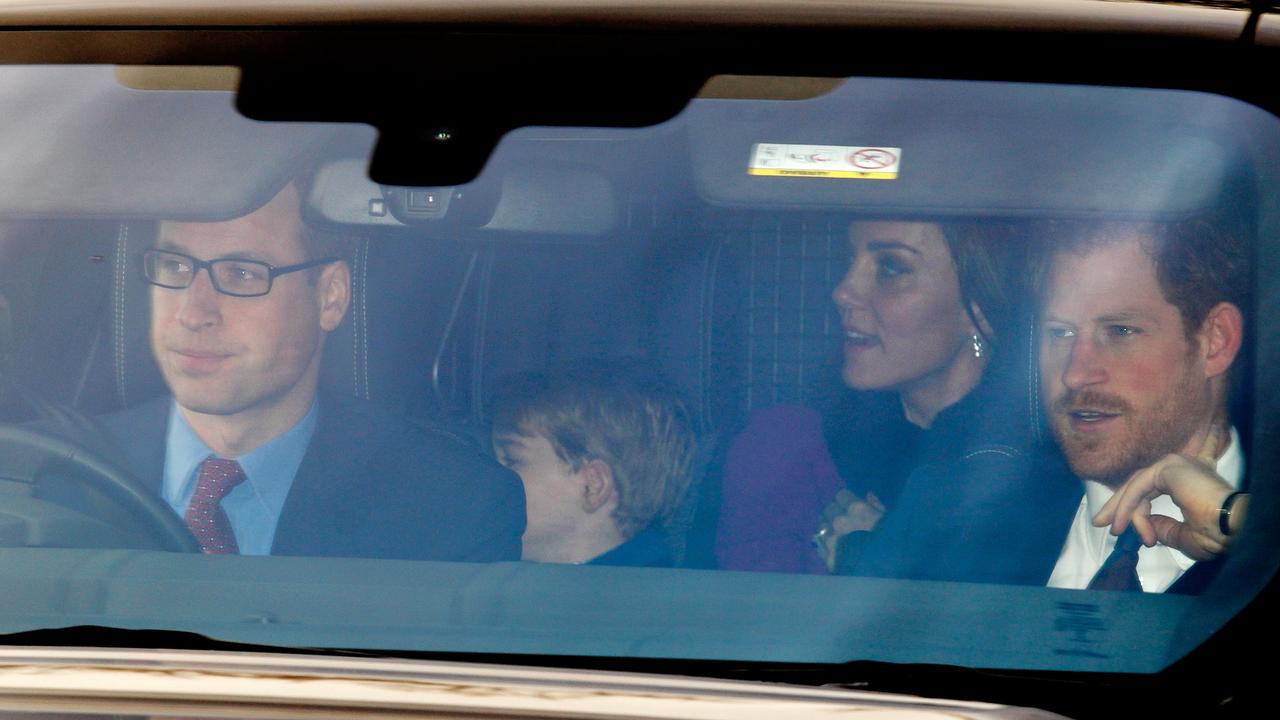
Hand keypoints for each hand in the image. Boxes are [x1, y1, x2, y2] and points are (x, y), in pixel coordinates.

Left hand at [814, 489, 884, 570]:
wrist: (887, 575)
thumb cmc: (894, 545)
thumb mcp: (891, 522)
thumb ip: (877, 506)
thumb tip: (868, 495)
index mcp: (856, 509)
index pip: (840, 494)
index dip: (846, 500)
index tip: (851, 507)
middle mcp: (839, 520)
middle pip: (828, 508)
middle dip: (835, 512)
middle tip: (843, 520)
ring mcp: (830, 539)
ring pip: (821, 524)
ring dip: (828, 526)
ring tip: (837, 534)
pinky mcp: (826, 556)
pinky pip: (819, 543)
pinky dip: (824, 542)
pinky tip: (833, 547)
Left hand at [1093, 428, 1243, 560]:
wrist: (1231, 527)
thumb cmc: (1217, 534)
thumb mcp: (1184, 536)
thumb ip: (1164, 528)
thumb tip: (1148, 526)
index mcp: (1187, 479)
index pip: (1150, 488)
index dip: (1131, 508)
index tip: (1117, 529)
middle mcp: (1181, 467)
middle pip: (1138, 483)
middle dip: (1117, 504)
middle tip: (1100, 522)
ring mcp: (1174, 464)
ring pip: (1136, 486)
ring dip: (1124, 510)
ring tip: (1116, 530)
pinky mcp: (1168, 467)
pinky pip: (1138, 487)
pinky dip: (1128, 505)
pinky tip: (1122, 523)